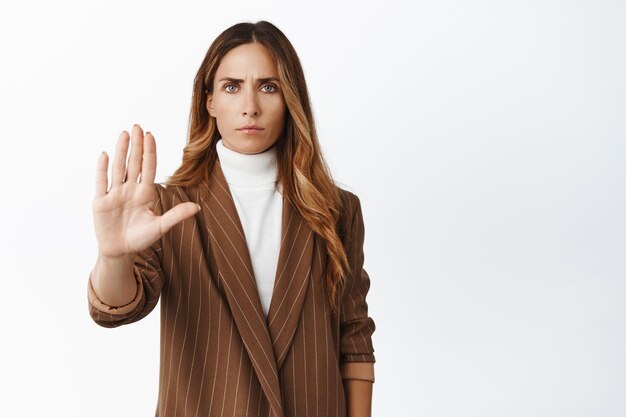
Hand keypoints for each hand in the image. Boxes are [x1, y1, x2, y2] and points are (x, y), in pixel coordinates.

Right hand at [92, 124, 200, 258]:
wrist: (120, 251)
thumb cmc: (140, 238)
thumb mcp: (160, 226)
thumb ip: (176, 216)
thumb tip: (197, 208)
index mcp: (145, 193)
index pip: (148, 168)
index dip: (149, 152)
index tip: (151, 135)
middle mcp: (130, 189)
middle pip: (133, 163)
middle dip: (136, 145)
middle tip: (137, 126)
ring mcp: (115, 194)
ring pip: (118, 168)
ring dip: (121, 151)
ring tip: (124, 133)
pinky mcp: (101, 202)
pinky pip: (102, 182)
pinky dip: (102, 169)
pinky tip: (105, 154)